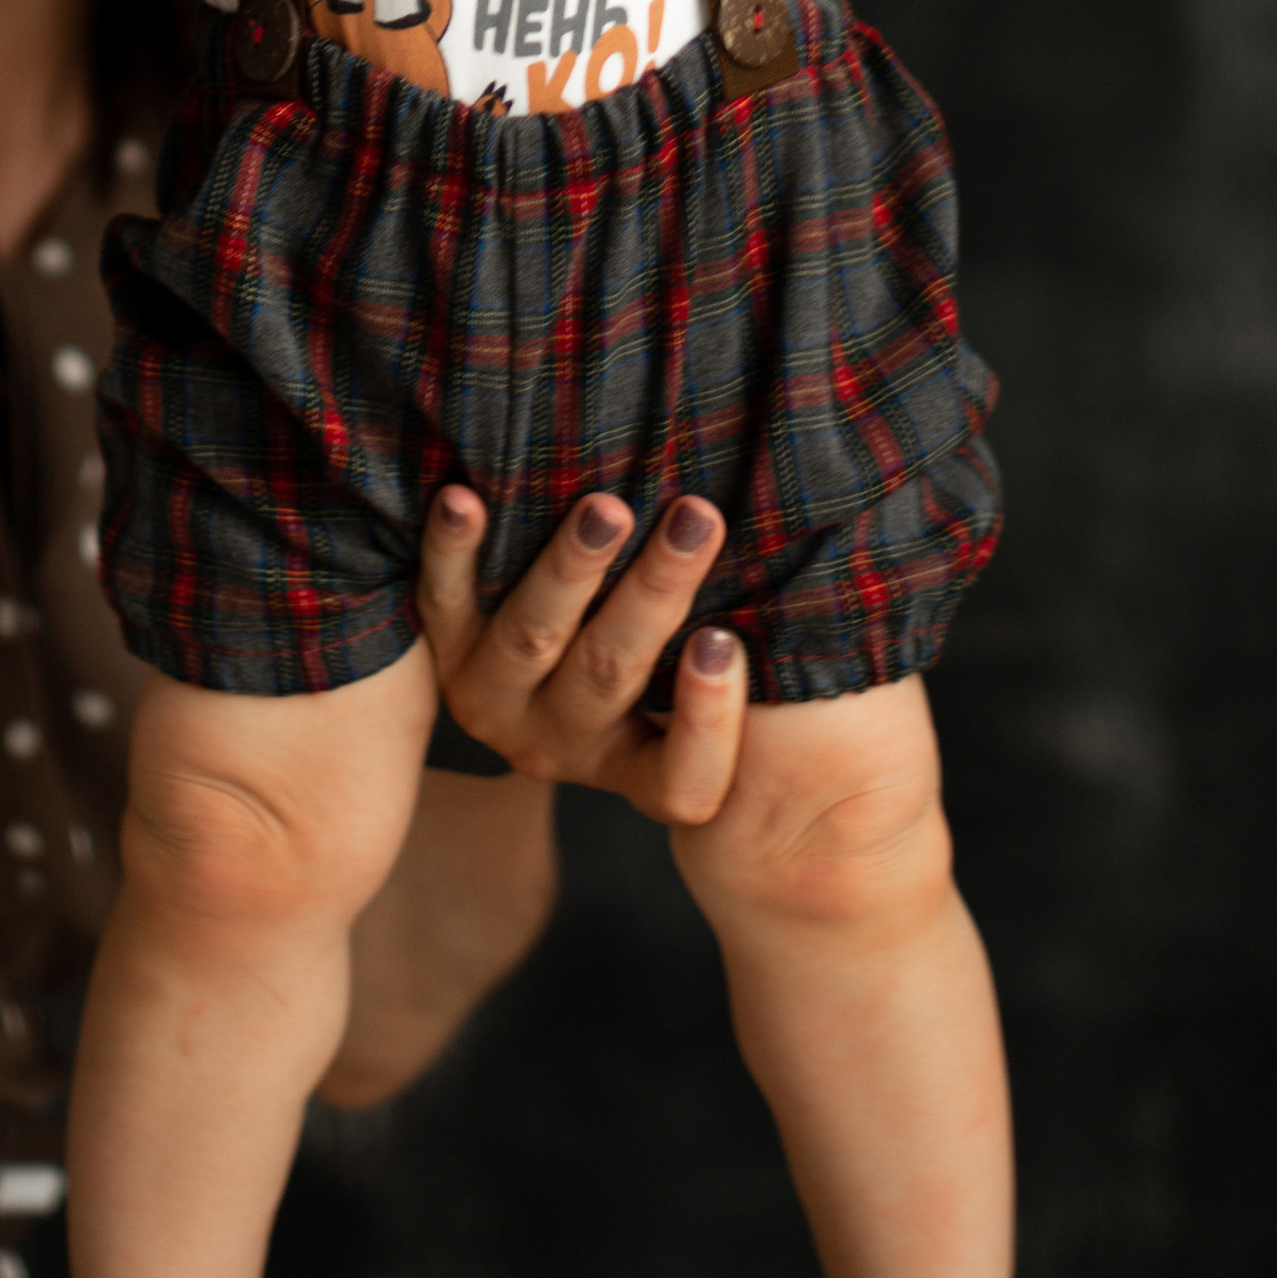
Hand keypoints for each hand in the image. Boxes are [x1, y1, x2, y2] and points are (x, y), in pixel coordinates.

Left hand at [417, 484, 748, 825]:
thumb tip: (835, 550)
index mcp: (637, 770)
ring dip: (569, 569)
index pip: (683, 780)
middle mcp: (562, 746)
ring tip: (605, 507)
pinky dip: (453, 550)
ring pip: (531, 639)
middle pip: (609, 675)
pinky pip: (440, 601)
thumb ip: (747, 635)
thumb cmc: (657, 657)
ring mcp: (495, 700)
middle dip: (653, 593)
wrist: (513, 682)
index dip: (702, 718)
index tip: (724, 639)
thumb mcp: (698, 671)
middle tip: (695, 517)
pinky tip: (464, 497)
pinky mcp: (444, 649)